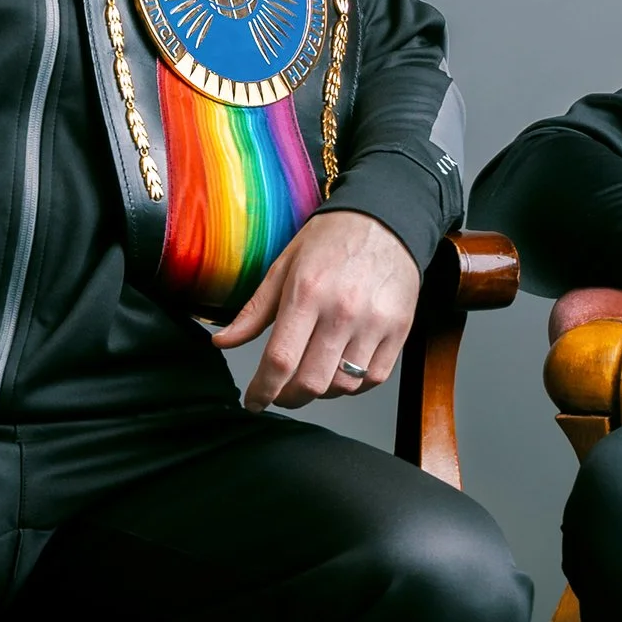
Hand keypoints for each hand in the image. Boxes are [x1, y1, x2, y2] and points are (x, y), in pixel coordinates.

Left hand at [211, 209, 420, 409]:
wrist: (386, 220)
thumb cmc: (332, 241)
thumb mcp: (284, 267)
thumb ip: (254, 311)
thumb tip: (222, 342)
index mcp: (307, 293)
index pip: (280, 360)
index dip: (262, 390)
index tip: (253, 401)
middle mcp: (342, 311)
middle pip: (311, 382)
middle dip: (288, 398)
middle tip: (280, 393)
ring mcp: (375, 323)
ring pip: (343, 386)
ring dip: (321, 392)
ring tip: (311, 376)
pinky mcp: (399, 330)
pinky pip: (373, 378)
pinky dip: (353, 385)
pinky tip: (341, 370)